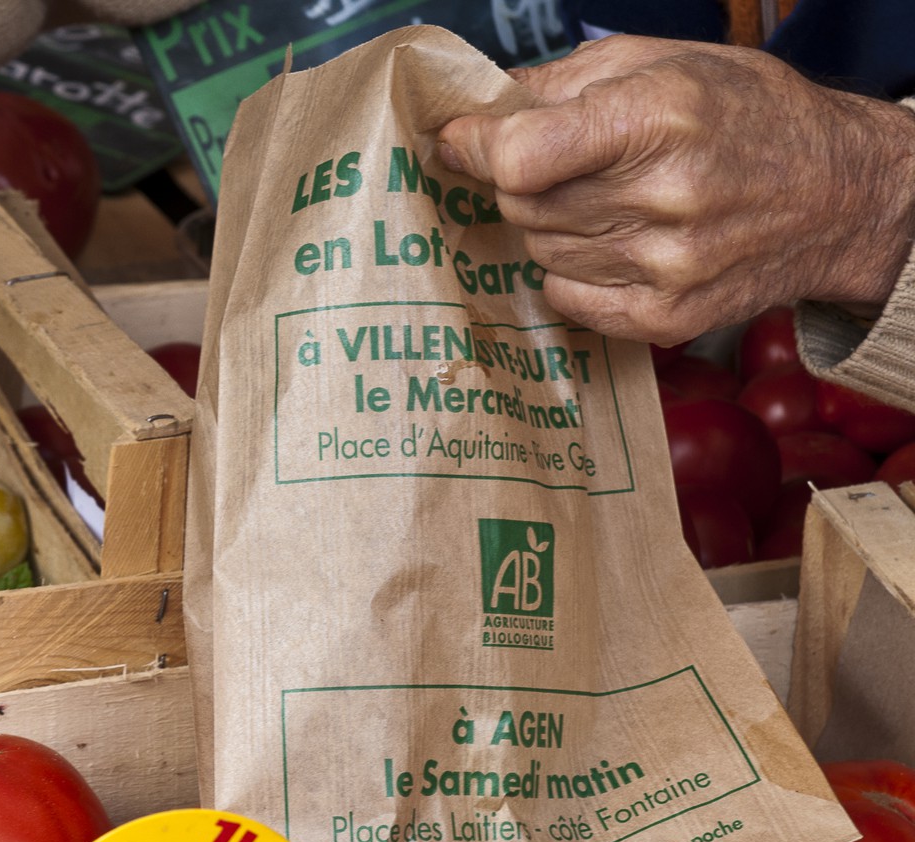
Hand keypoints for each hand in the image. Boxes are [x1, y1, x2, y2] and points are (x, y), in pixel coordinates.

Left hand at [437, 35, 914, 343]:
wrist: (840, 194)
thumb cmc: (748, 116)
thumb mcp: (664, 61)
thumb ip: (559, 83)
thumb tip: (474, 113)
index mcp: (658, 118)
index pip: (521, 157)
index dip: (479, 148)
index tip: (464, 141)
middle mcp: (664, 196)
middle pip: (521, 206)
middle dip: (521, 183)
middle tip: (559, 166)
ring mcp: (667, 266)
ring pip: (539, 251)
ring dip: (550, 227)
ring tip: (606, 201)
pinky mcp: (668, 318)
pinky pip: (566, 298)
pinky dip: (573, 272)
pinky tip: (615, 243)